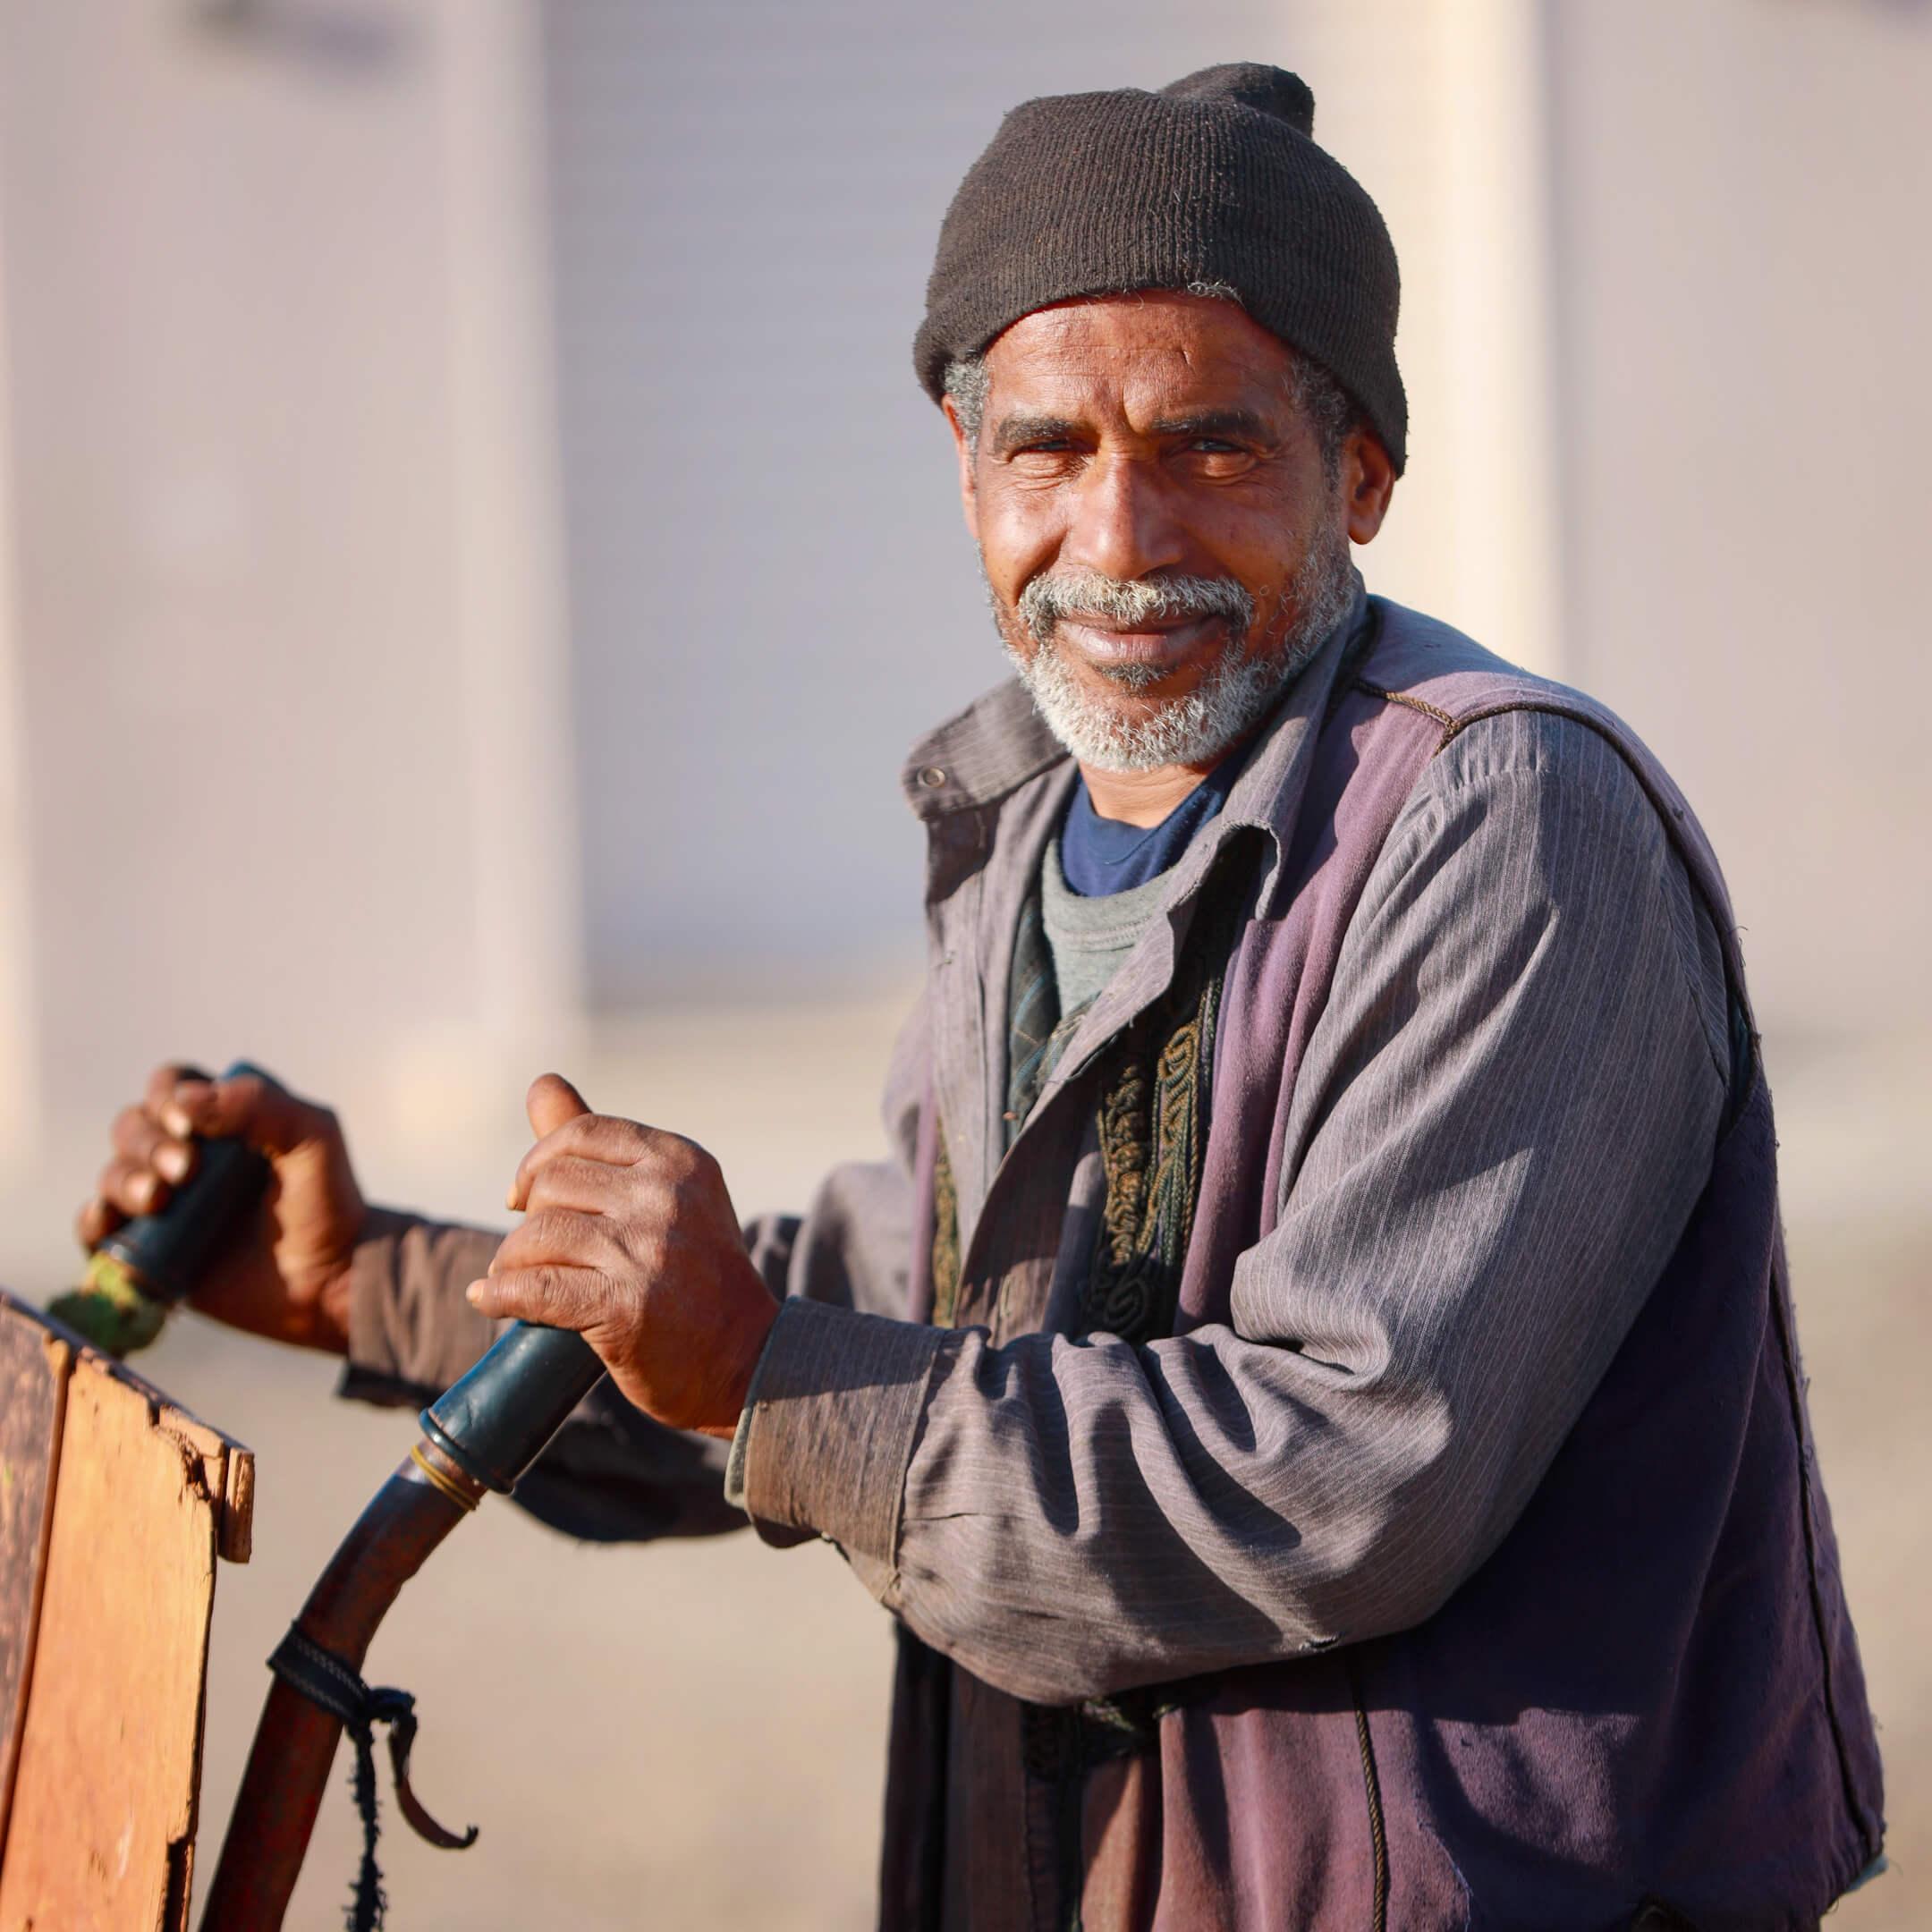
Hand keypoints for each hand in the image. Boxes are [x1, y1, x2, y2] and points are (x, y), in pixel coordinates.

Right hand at [75, 1063, 366, 1352]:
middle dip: (148, 1143)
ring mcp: (167, 1203)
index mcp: (224, 1120)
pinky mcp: (152, 1249)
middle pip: (133, 1127)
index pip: (172, 1087)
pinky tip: (107, 1221)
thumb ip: (260, 1104)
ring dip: (124, 1180)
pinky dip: (91, 1220)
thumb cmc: (328, 1202)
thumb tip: (184, 1100)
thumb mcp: (313, 1137)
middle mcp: (189, 1155)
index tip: (191, 1125)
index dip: (167, 1096)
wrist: (330, 1279)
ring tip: (159, 1201)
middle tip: (186, 1170)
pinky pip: (97, 1229)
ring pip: (114, 1174)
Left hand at [467, 1074, 777, 1438]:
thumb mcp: (666, 1194)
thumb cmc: (696, 1277)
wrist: (745, 1358)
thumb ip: (601, 1143)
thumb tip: (541, 1083)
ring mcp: (646, 1250)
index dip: (538, 1163)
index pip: (581, 1134)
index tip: (522, 1198)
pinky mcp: (625, 1305)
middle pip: (551, 1184)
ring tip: (511, 1280)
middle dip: (528, 1219)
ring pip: (537, 1235)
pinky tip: (490, 1301)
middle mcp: (665, 1196)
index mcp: (678, 1160)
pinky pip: (534, 1288)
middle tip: (533, 1252)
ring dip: (510, 1261)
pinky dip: (500, 1296)